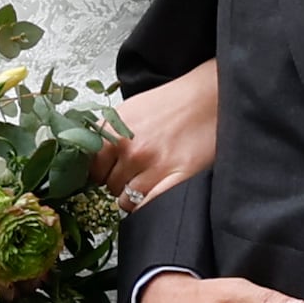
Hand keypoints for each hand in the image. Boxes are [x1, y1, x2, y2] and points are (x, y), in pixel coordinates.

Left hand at [100, 58, 217, 203]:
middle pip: (109, 186)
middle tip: (135, 173)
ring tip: (148, 181)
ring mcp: (154, 166)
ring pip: (126, 201)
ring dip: (134, 196)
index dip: (101, 172)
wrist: (212, 96)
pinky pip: (149, 206)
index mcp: (114, 131)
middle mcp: (131, 150)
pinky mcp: (178, 178)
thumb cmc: (175, 102)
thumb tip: (93, 160)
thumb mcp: (130, 110)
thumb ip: (108, 135)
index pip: (91, 169)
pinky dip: (147, 206)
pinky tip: (153, 196)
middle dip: (119, 183)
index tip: (109, 172)